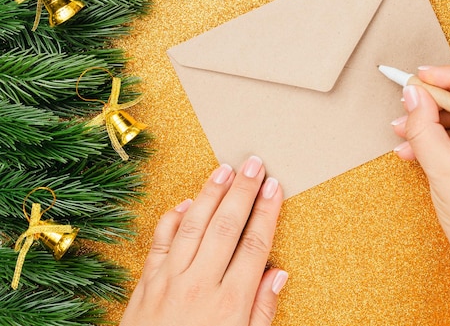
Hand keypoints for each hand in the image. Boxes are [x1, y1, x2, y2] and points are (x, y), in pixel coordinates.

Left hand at [120, 156, 286, 325]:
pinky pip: (161, 240)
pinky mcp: (147, 282)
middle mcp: (200, 284)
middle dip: (243, 191)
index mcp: (230, 303)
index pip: (254, 244)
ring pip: (194, 224)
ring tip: (225, 169)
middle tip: (255, 164)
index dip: (267, 212)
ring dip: (210, 193)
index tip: (275, 188)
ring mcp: (169, 280)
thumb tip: (278, 274)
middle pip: (226, 225)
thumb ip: (261, 310)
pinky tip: (186, 203)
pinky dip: (173, 218)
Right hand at [391, 66, 449, 324]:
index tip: (416, 77)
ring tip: (402, 134)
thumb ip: (424, 125)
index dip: (445, 78)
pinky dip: (441, 140)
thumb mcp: (442, 167)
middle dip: (434, 107)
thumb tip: (412, 92)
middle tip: (405, 106)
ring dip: (432, 126)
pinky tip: (414, 149)